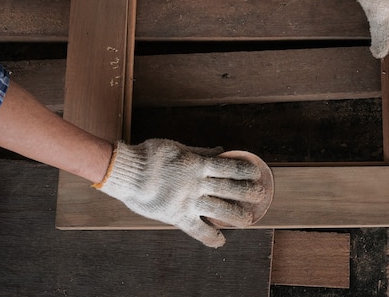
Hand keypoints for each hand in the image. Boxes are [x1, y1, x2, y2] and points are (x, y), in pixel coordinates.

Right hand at [94, 139, 267, 247]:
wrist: (127, 172)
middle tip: (261, 195)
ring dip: (237, 215)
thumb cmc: (150, 155)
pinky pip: (198, 229)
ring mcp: (189, 201)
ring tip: (249, 220)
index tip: (256, 172)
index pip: (229, 167)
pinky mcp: (178, 216)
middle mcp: (198, 183)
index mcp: (198, 164)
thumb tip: (220, 150)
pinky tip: (221, 241)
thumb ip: (201, 151)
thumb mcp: (179, 147)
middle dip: (248, 192)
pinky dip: (210, 236)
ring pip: (220, 210)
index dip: (245, 170)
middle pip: (230, 188)